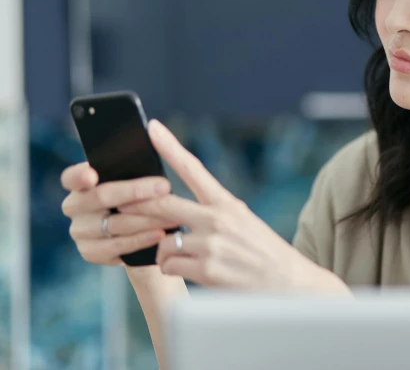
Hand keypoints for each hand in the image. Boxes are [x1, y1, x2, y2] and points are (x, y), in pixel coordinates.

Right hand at [61, 163, 178, 264]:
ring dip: (146, 218)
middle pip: (100, 197)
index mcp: (79, 183)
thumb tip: (154, 145)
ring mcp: (80, 231)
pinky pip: (117, 246)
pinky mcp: (91, 252)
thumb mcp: (136, 178)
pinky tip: (161, 234)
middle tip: (165, 187)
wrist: (143, 230)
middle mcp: (74, 206)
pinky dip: (142, 240)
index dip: (80, 175)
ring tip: (172, 213)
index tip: (92, 174)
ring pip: (113, 224)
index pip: (71, 176)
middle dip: (136, 191)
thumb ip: (134, 169)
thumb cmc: (140, 195)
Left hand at [119, 120, 345, 291]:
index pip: (194, 168)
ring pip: (163, 242)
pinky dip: (172, 269)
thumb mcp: (244, 222)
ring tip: (181, 257)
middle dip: (136, 206)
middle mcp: (219, 219)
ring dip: (163, 251)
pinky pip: (169, 266)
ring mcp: (212, 244)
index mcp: (228, 203)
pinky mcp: (207, 270)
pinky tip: (190, 271)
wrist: (289, 283)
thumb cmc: (263, 253)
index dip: (170, 146)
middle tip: (119, 207)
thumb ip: (213, 214)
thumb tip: (174, 212)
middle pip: (163, 205)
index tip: (152, 127)